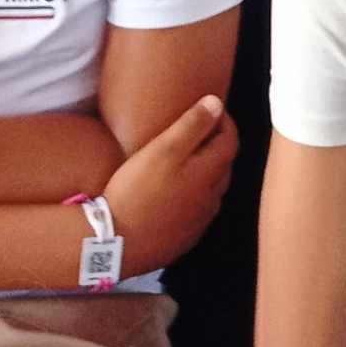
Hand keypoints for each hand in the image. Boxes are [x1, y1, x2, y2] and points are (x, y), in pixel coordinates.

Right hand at [103, 94, 238, 270]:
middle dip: (215, 145)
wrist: (116, 243)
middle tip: (197, 130)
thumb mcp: (163, 149)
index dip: (224, 121)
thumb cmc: (137, 191)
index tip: (210, 109)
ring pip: (211, 190)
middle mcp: (211, 199)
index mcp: (209, 174)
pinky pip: (196, 211)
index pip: (230, 141)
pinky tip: (173, 193)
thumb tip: (216, 103)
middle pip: (223, 166)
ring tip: (183, 160)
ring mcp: (198, 222)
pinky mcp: (183, 238)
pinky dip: (192, 195)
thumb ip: (192, 124)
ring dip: (205, 172)